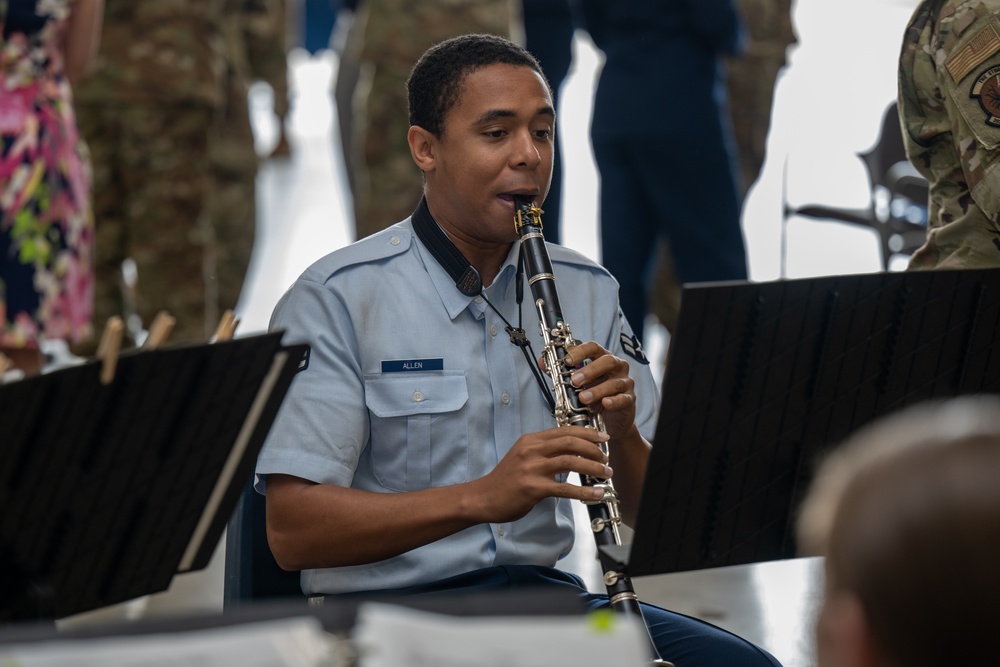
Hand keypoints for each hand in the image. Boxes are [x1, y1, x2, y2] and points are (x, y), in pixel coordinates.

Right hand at [472, 425, 612, 523]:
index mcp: (530, 440)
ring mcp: (531, 468)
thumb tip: (572, 452)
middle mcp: (531, 450)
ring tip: (605, 474)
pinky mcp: (533, 488)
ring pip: (570, 461)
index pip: (564, 430)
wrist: (483, 497)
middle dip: (593, 448)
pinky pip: (564, 488)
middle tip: (606, 457)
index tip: (603, 438)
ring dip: (593, 467)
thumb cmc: (506, 480)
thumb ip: (544, 451)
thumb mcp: (523, 456)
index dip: (587, 433)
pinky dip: (584, 491)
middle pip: (570, 442)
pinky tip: (595, 493)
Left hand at [561, 341, 636, 440]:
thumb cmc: (594, 396)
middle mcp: (617, 367)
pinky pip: (623, 399)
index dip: (580, 351)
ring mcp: (625, 383)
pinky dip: (614, 401)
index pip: (593, 347)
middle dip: (590, 370)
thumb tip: (542, 362)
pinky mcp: (630, 400)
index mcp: (602, 358)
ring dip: (597, 390)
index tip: (567, 360)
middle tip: (575, 380)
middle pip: (607, 361)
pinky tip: (605, 403)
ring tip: (583, 398)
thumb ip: (560, 372)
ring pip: (614, 382)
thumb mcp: (577, 384)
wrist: (610, 421)